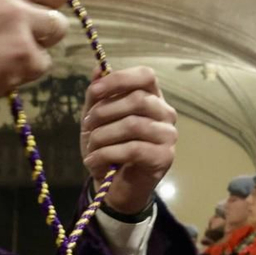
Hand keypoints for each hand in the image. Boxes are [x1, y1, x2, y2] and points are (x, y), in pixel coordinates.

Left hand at [82, 66, 176, 214]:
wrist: (114, 186)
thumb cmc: (108, 147)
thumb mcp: (96, 119)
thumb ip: (98, 95)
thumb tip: (98, 68)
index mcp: (152, 98)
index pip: (146, 75)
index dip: (119, 79)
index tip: (94, 91)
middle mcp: (165, 113)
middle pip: (138, 99)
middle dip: (105, 111)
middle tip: (87, 125)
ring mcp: (168, 136)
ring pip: (134, 125)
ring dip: (103, 135)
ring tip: (91, 146)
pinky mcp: (164, 158)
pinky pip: (133, 149)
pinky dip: (106, 154)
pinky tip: (93, 160)